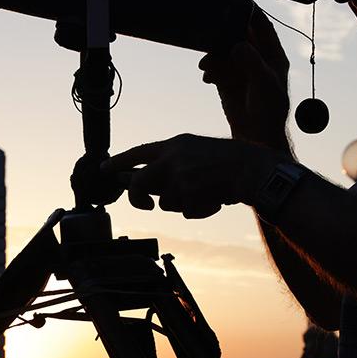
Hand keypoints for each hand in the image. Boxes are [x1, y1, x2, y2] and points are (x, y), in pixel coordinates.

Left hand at [104, 134, 284, 218]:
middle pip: (139, 183)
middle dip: (137, 198)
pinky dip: (199, 210)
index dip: (120, 161)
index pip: (139, 152)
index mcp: (174, 145)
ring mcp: (179, 178)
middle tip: (144, 205)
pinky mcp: (188, 195)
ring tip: (205, 192)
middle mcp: (171, 160)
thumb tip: (147, 186)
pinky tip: (214, 199)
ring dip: (183, 203)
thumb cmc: (227, 162)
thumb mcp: (196, 152)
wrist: (251, 169)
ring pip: (167, 202)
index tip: (105, 169)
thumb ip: (172, 165)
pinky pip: (186, 211)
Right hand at [199, 9, 290, 149]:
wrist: (256, 139)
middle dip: (224, 33)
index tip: (237, 0)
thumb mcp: (264, 84)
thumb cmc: (269, 112)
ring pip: (224, 51)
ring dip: (213, 55)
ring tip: (207, 65)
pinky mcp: (227, 81)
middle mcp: (257, 59)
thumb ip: (252, 62)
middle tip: (210, 29)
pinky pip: (215, 67)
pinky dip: (210, 69)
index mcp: (273, 56)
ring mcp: (241, 70)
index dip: (252, 12)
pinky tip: (207, 77)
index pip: (263, 26)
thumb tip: (237, 44)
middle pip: (239, 35)